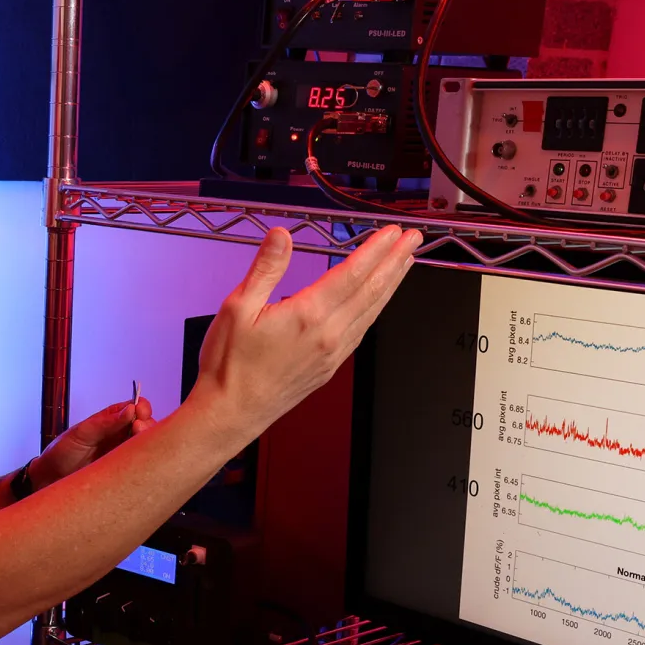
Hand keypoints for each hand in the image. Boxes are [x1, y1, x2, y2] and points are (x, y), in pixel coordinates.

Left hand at [33, 396, 155, 487]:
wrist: (50, 478)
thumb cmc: (61, 452)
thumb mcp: (82, 433)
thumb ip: (105, 423)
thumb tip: (129, 409)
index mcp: (111, 419)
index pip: (135, 407)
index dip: (141, 407)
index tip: (139, 411)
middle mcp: (120, 434)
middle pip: (146, 425)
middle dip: (147, 424)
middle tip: (137, 427)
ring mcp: (123, 452)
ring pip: (146, 444)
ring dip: (147, 441)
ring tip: (137, 440)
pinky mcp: (123, 470)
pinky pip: (139, 464)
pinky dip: (144, 460)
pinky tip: (139, 459)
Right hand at [186, 225, 422, 439]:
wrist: (231, 413)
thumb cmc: (230, 366)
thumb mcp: (236, 307)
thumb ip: (265, 269)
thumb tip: (281, 236)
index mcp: (308, 316)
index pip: (353, 273)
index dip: (376, 249)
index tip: (392, 232)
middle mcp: (328, 335)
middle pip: (372, 291)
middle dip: (395, 261)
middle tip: (413, 240)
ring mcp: (333, 353)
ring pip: (372, 311)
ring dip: (391, 284)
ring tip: (404, 263)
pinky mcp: (330, 367)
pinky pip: (362, 331)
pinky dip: (376, 309)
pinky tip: (377, 301)